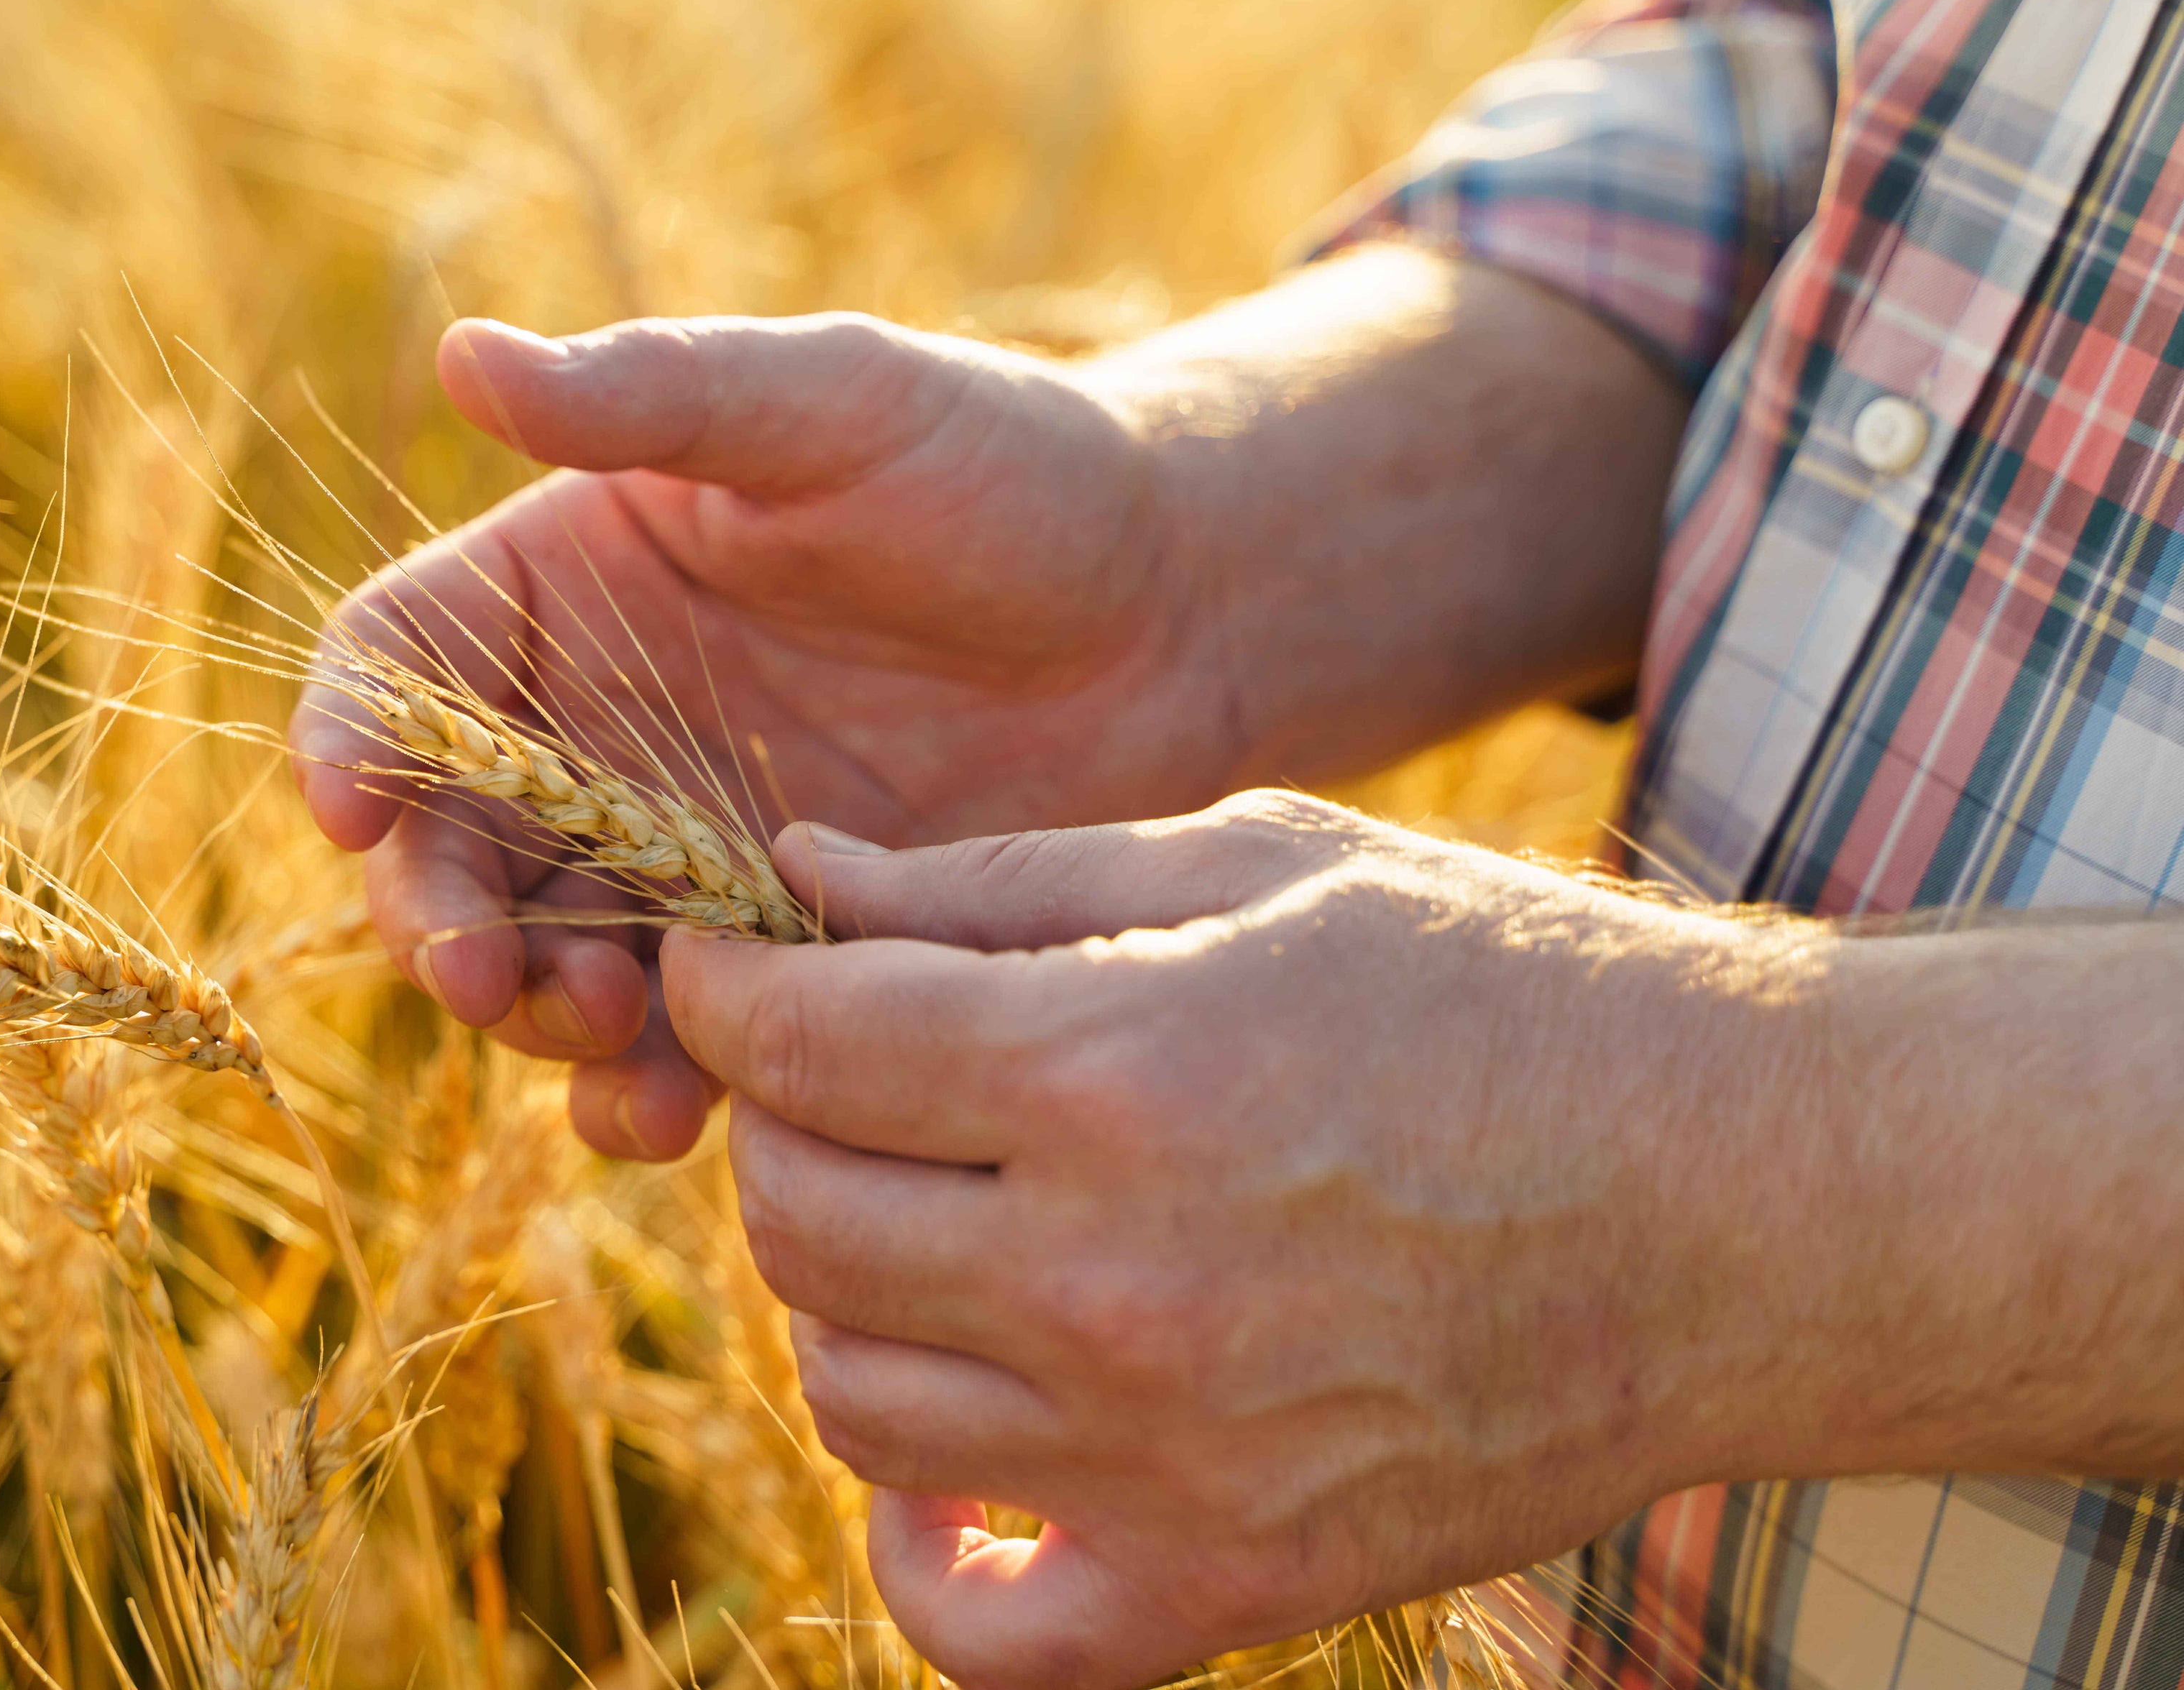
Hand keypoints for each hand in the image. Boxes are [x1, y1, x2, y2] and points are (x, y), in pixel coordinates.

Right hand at [291, 312, 1233, 1158]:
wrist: (1176, 610)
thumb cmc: (999, 463)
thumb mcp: (830, 402)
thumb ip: (656, 393)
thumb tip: (465, 350)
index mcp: (564, 587)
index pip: (397, 664)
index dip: (350, 736)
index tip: (349, 810)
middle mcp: (593, 730)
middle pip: (443, 841)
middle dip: (436, 914)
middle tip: (480, 973)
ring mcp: (677, 854)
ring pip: (541, 959)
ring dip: (538, 1016)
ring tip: (608, 1032)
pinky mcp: (771, 952)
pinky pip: (676, 1039)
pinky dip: (653, 1086)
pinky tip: (681, 1111)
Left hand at [664, 794, 1842, 1689]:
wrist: (1750, 1203)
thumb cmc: (1506, 992)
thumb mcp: (1261, 865)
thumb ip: (998, 878)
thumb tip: (796, 874)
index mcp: (1118, 1073)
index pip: (800, 1048)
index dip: (730, 993)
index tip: (736, 971)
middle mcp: (1119, 1284)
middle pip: (799, 1220)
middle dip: (785, 1126)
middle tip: (855, 1080)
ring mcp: (1170, 1461)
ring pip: (848, 1394)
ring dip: (843, 1297)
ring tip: (925, 1225)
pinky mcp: (1233, 1584)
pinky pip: (971, 1625)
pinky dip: (919, 1543)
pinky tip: (955, 1443)